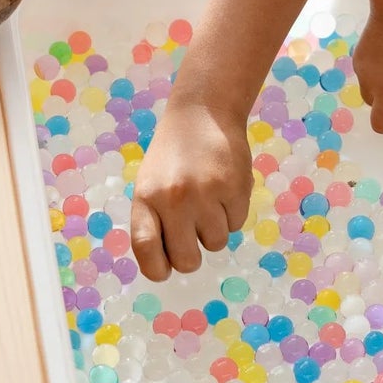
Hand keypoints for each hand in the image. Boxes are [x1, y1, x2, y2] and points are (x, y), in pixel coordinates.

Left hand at [130, 99, 251, 279]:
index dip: (156, 268)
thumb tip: (166, 266)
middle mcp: (173, 198)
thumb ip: (153, 222)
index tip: (165, 269)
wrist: (202, 113)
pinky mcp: (235, 188)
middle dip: (191, 256)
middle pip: (186, 260)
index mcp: (146, 197)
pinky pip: (237, 225)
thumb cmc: (172, 157)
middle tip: (192, 235)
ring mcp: (206, 193)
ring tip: (208, 199)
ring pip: (215, 244)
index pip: (145, 248)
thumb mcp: (150, 184)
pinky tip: (223, 188)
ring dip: (213, 230)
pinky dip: (232, 213)